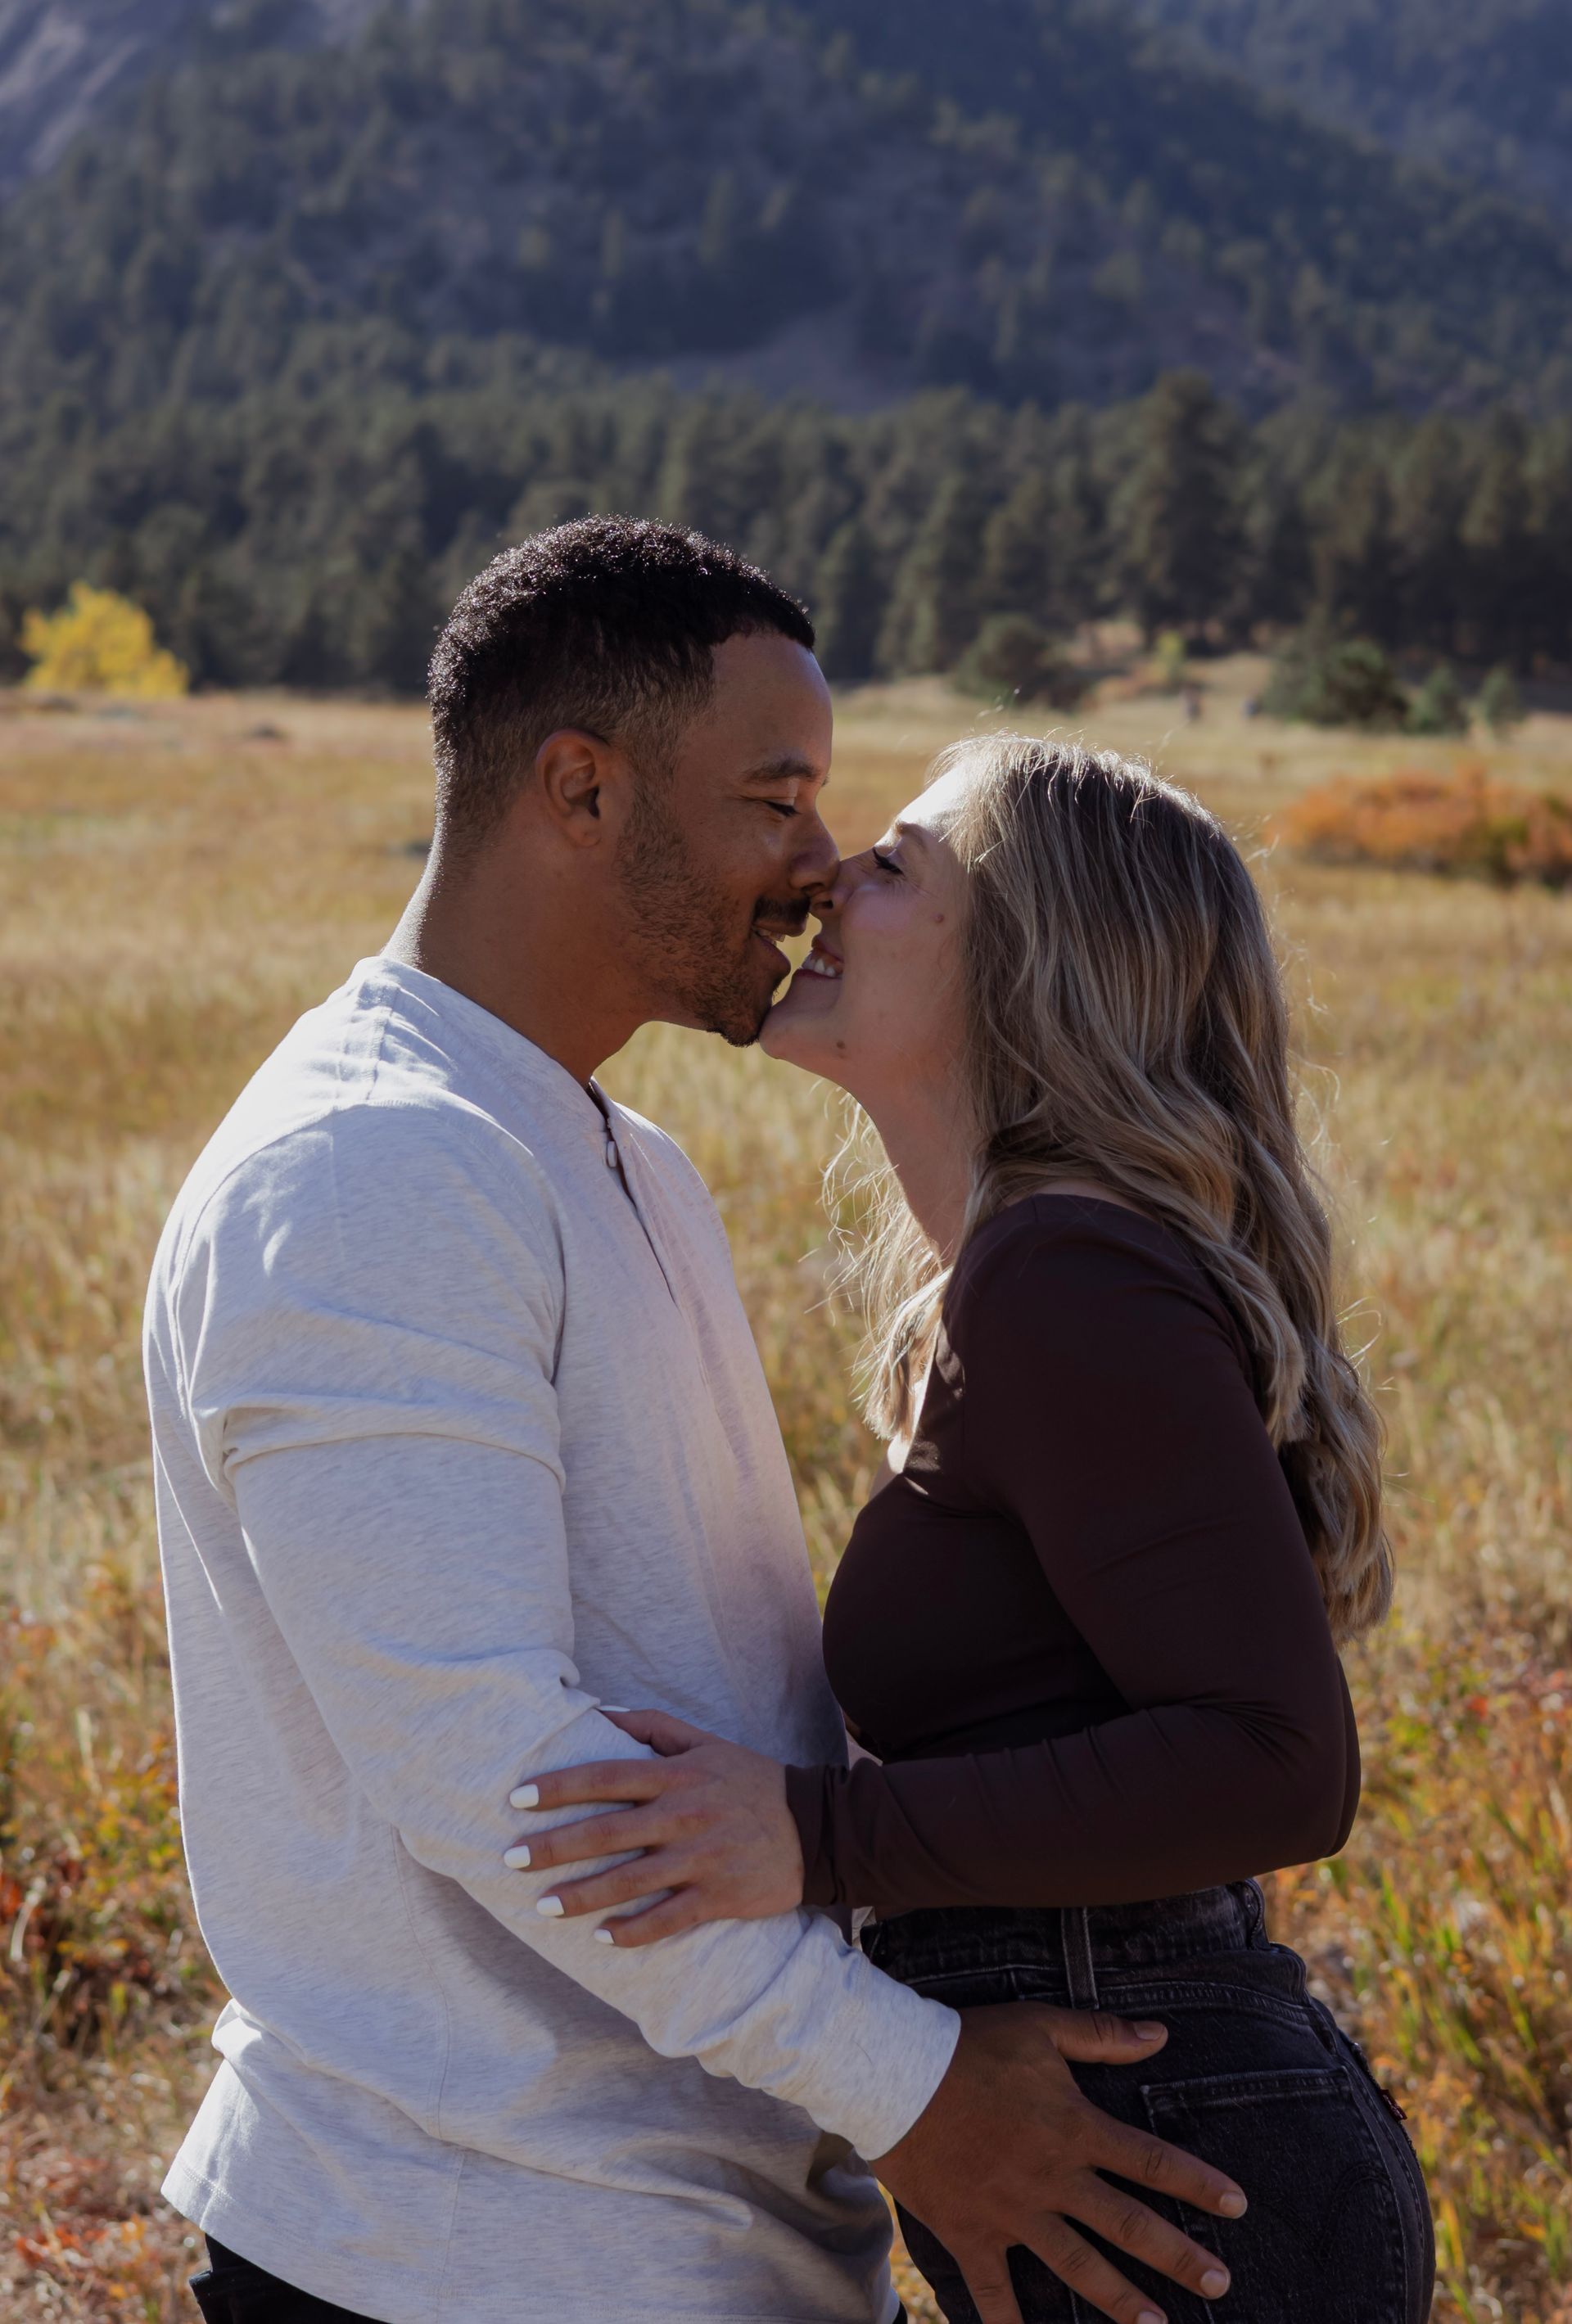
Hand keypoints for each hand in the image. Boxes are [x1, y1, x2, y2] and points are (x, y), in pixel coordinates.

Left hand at [506, 1708, 803, 1942]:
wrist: (816, 1826)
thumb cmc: (750, 1780)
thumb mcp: (706, 1742)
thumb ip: (652, 1726)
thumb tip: (598, 1713)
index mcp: (678, 1776)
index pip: (607, 1777)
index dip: (561, 1787)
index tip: (519, 1798)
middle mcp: (685, 1816)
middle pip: (608, 1833)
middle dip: (555, 1847)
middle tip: (511, 1861)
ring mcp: (701, 1859)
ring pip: (631, 1882)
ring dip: (583, 1896)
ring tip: (543, 1906)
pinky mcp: (719, 1896)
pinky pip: (669, 1919)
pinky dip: (635, 1932)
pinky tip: (602, 1939)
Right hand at [873, 2004, 1245, 2323]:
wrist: (897, 2074)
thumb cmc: (970, 2045)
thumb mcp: (1041, 2026)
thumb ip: (1102, 2036)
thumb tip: (1161, 2035)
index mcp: (1074, 2129)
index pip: (1149, 2161)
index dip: (1197, 2183)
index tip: (1237, 2205)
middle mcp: (1053, 2178)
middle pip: (1128, 2224)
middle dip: (1179, 2257)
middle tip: (1220, 2283)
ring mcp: (1014, 2213)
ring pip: (1078, 2266)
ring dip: (1121, 2301)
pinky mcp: (973, 2234)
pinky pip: (995, 2294)